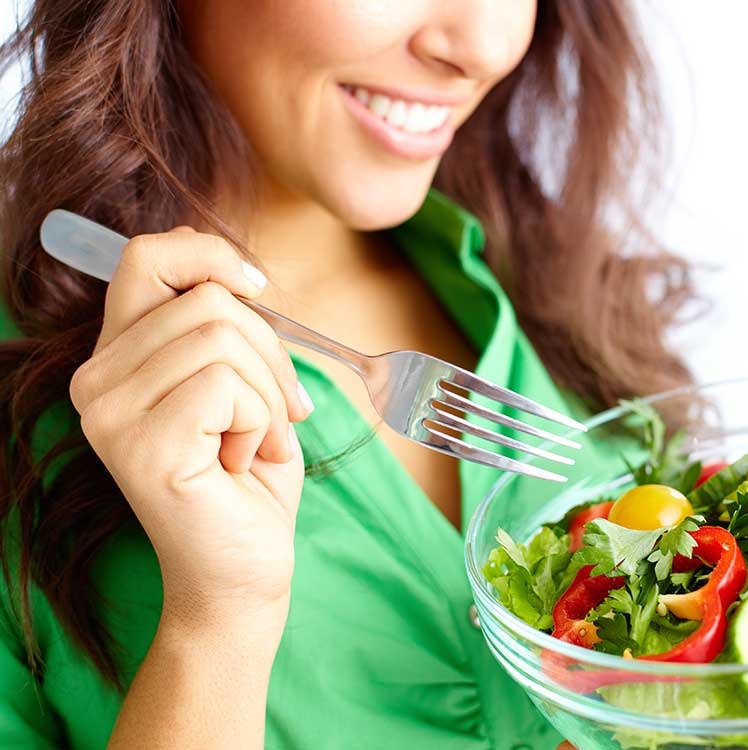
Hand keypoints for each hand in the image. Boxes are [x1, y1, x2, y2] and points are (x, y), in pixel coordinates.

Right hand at [70, 228, 311, 631]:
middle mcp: (97, 382)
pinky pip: (226, 385)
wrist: (244, 570)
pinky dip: (261, 419)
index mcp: (117, 358)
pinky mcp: (141, 445)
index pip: (146, 258)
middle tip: (282, 411)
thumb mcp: (242, 384)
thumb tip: (240, 274)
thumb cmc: (249, 475)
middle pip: (207, 299)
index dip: (210, 254)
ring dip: (269, 392)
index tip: (258, 286)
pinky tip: (246, 460)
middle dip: (270, 351)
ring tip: (259, 441)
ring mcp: (111, 415)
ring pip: (222, 337)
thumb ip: (224, 329)